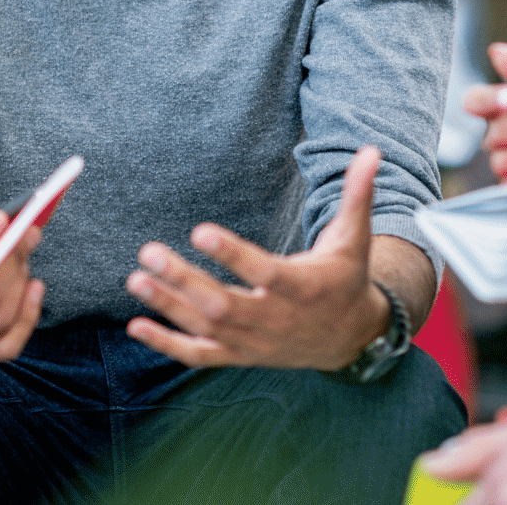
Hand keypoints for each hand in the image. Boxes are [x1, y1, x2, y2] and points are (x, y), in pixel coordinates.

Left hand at [123, 145, 393, 369]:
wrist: (350, 337)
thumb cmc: (346, 276)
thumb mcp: (355, 237)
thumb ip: (357, 193)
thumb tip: (371, 151)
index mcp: (303, 287)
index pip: (264, 272)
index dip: (232, 254)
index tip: (199, 230)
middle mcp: (276, 319)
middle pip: (223, 304)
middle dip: (183, 279)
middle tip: (148, 250)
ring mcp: (255, 342)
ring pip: (206, 329)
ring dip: (168, 305)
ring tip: (135, 277)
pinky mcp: (241, 355)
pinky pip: (200, 356)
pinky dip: (168, 345)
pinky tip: (137, 325)